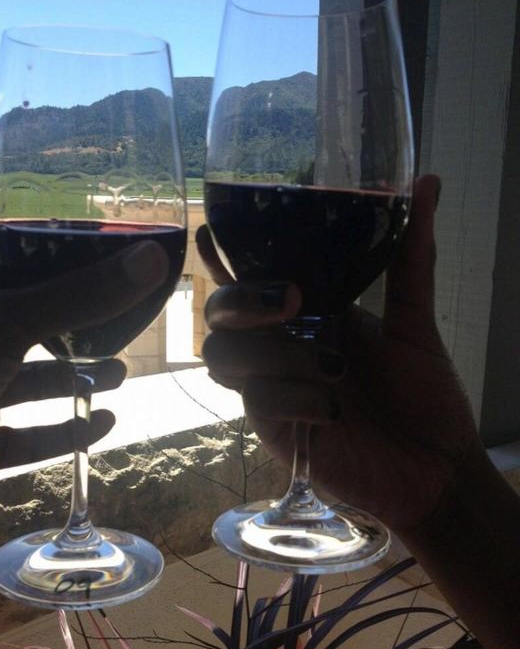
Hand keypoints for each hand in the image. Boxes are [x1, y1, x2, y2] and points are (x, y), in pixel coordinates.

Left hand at [0, 241, 167, 545]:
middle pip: (30, 326)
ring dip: (77, 379)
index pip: (12, 264)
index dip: (57, 259)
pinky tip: (103, 425)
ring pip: (31, 383)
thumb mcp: (3, 324)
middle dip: (77, 327)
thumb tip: (150, 261)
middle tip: (125, 321)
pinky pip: (27, 437)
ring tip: (122, 374)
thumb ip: (77, 297)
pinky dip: (64, 431)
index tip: (108, 256)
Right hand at [199, 175, 480, 532]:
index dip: (223, 257)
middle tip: (292, 301)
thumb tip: (428, 182)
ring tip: (333, 367)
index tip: (214, 234)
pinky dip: (293, 397)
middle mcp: (280, 345)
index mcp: (307, 314)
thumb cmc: (425, 395)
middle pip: (219, 313)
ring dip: (273, 354)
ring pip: (223, 355)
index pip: (249, 277)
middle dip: (241, 301)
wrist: (434, 466)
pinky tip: (332, 408)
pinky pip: (255, 400)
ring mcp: (271, 387)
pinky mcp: (272, 428)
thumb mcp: (416, 322)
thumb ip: (411, 257)